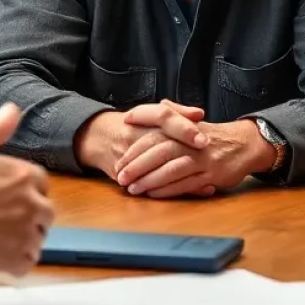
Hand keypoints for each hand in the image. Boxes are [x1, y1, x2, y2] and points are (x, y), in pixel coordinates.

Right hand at [0, 103, 53, 276]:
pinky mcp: (12, 259)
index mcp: (22, 174)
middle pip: (44, 211)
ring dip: (23, 239)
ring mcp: (24, 232)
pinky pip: (25, 263)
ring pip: (36, 238)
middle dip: (29, 215)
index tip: (10, 194)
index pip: (39, 181)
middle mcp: (30, 203)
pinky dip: (14, 262)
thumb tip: (12, 108)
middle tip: (5, 219)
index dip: (25, 188)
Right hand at [74, 101, 205, 177]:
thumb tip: (199, 114)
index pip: (163, 116)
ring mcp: (126, 155)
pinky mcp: (121, 173)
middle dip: (183, 152)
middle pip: (159, 142)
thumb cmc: (134, 125)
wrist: (99, 137)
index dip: (183, 127)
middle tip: (206, 157)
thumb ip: (177, 112)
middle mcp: (134, 134)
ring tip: (203, 180)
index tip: (203, 139)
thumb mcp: (152, 114)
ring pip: (151, 166)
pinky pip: (143, 183)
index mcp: (143, 117)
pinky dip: (168, 190)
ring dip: (179, 175)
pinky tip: (190, 191)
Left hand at [115, 111, 274, 198]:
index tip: (119, 157)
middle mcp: (192, 141)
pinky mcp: (212, 174)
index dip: (135, 146)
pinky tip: (154, 194)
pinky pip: (186, 184)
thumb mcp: (193, 120)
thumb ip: (173, 113)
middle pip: (160, 151)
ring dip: (150, 180)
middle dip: (137, 165)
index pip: (154, 134)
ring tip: (133, 188)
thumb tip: (156, 104)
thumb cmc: (213, 135)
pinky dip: (168, 190)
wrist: (245, 144)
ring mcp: (202, 158)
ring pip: (172, 169)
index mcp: (184, 126)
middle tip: (120, 176)